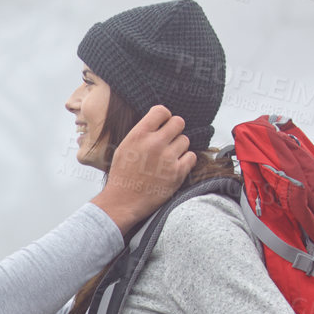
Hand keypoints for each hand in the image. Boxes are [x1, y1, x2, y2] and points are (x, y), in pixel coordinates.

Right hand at [90, 105, 195, 232]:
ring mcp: (167, 158)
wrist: (122, 203)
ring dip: (179, 147)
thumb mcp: (124, 148)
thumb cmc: (122, 177)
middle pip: (179, 122)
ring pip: (185, 140)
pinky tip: (174, 167)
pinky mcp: (177, 172)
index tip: (163, 125)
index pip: (161, 111)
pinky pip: (191, 157)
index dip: (164, 117)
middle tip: (168, 141)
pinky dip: (185, 161)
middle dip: (174, 130)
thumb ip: (141, 133)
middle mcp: (154, 143)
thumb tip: (158, 123)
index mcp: (138, 135)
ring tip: (167, 158)